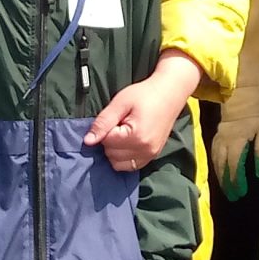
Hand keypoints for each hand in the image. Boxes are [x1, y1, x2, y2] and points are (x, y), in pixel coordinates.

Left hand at [87, 53, 201, 171]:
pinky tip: (128, 141)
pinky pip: (131, 166)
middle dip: (110, 140)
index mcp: (136, 136)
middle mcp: (145, 150)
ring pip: (119, 164)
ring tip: (124, 132)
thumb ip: (103, 122)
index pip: (106, 142)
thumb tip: (88, 141)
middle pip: (111, 155)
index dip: (105, 129)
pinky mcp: (153, 156)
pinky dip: (125, 157)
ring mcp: (150, 155)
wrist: (170, 93)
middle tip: (120, 123)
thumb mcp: (120, 102)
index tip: (116, 117)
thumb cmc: (145, 94)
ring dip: (116, 151)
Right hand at [209, 114, 258, 194]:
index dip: (237, 180)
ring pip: (216, 161)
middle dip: (227, 183)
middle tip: (233, 197)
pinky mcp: (217, 135)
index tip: (241, 192)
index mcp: (237, 141)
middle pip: (223, 166)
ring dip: (220, 176)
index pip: (235, 165)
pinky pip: (213, 153)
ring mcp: (219, 138)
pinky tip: (219, 172)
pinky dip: (215, 165)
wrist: (245, 94)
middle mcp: (225, 141)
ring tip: (226, 189)